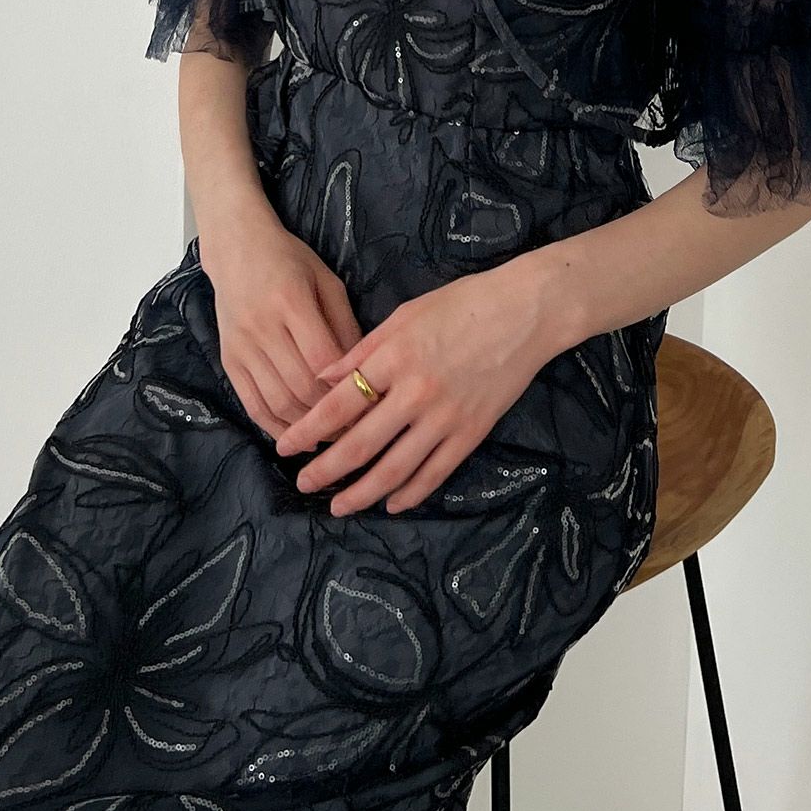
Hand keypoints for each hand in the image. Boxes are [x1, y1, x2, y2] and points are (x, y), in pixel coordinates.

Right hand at [199, 209, 362, 440]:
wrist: (236, 249)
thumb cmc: (290, 260)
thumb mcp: (327, 282)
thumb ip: (345, 325)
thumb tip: (365, 372)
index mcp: (291, 301)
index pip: (323, 359)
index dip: (347, 388)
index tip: (371, 406)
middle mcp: (262, 327)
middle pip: (301, 387)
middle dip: (332, 416)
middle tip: (357, 432)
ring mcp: (241, 347)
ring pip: (277, 402)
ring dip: (306, 428)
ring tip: (332, 438)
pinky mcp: (228, 361)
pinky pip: (252, 405)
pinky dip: (275, 426)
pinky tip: (297, 436)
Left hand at [272, 263, 553, 515]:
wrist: (525, 313)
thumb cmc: (463, 304)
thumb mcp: (405, 314)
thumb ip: (363, 350)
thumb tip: (322, 378)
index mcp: (394, 358)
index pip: (338, 405)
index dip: (307, 431)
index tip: (285, 447)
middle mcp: (416, 392)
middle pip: (360, 445)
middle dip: (326, 470)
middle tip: (302, 484)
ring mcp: (446, 417)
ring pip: (395, 469)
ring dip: (362, 493)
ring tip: (339, 506)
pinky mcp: (472, 432)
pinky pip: (436, 472)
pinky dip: (411, 493)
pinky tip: (391, 503)